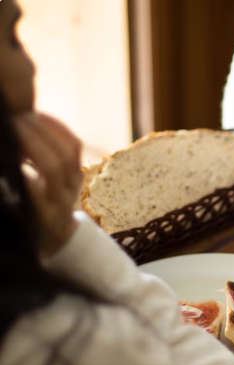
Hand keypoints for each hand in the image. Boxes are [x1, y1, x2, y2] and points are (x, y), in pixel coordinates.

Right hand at [13, 113, 82, 255]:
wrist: (56, 233)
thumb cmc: (26, 225)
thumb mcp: (19, 217)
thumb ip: (11, 195)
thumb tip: (9, 176)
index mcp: (43, 217)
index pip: (35, 191)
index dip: (24, 174)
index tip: (12, 160)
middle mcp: (62, 201)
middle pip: (53, 167)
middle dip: (32, 142)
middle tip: (12, 123)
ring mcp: (74, 185)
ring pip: (66, 153)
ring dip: (43, 131)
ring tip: (20, 117)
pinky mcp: (78, 171)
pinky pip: (73, 145)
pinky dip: (55, 128)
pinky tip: (37, 116)